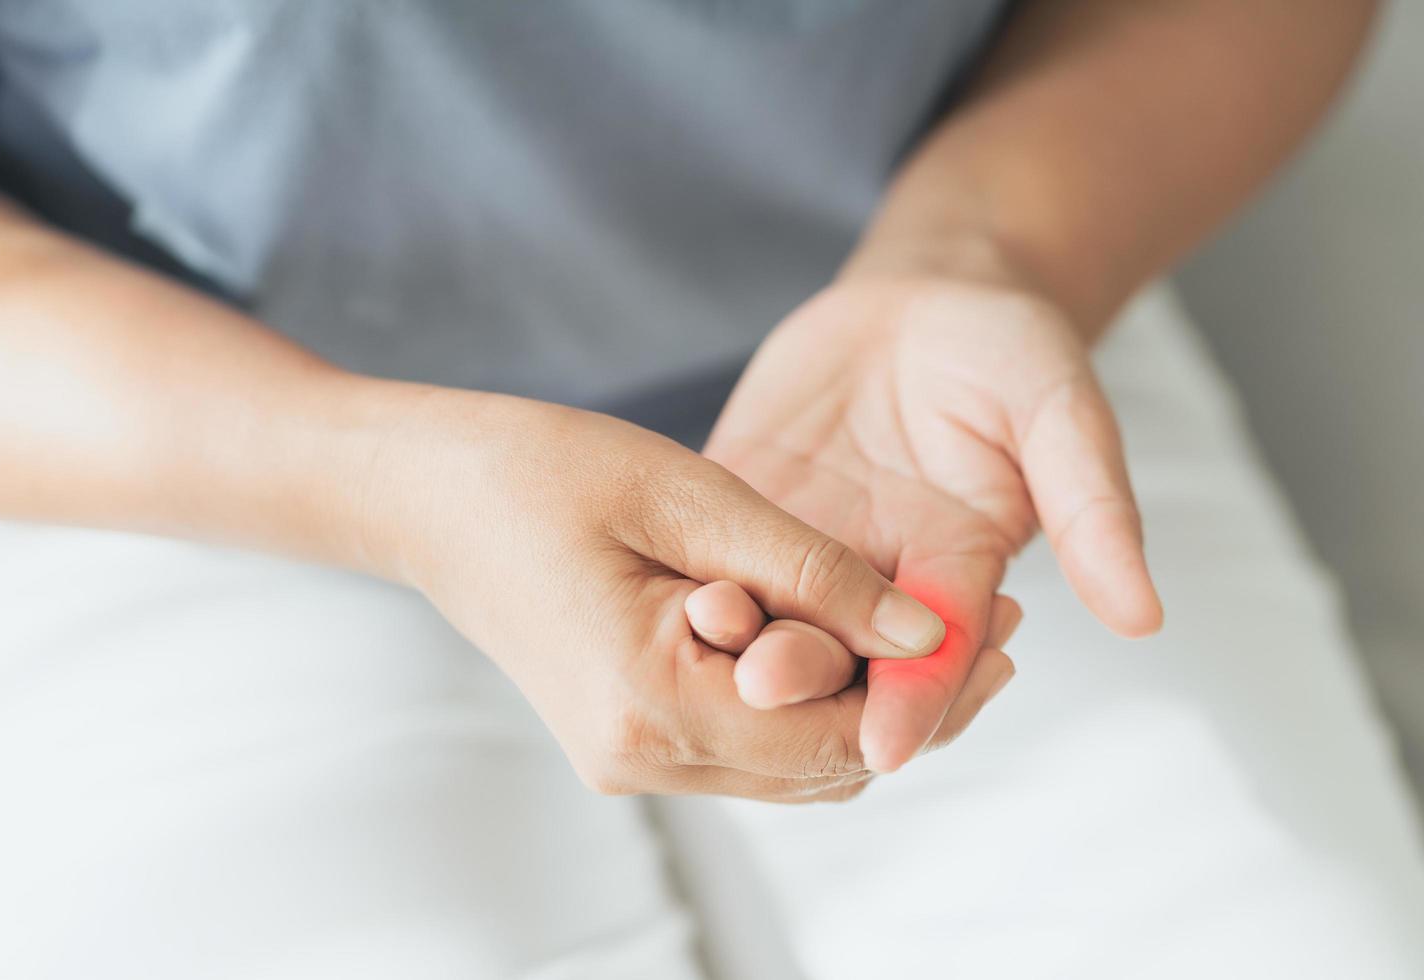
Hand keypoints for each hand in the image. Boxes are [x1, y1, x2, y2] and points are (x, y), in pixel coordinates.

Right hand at [364, 389, 954, 800]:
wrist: (424, 494)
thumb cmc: (537, 470)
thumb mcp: (688, 495)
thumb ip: (811, 569)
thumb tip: (926, 630)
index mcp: (650, 704)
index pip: (834, 737)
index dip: (926, 688)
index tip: (999, 619)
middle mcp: (640, 759)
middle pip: (823, 768)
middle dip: (911, 700)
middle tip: (996, 620)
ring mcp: (630, 759)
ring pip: (792, 765)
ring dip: (866, 699)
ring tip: (939, 621)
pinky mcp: (628, 736)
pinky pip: (749, 742)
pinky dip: (809, 697)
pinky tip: (850, 632)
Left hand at [706, 268, 1161, 770]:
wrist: (919, 299)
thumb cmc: (1004, 349)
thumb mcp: (1059, 408)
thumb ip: (1093, 506)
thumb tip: (1146, 618)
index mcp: (957, 571)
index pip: (939, 655)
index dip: (917, 702)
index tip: (886, 749)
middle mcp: (876, 577)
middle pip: (843, 655)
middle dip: (810, 677)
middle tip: (765, 685)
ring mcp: (802, 544)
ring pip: (769, 615)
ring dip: (740, 635)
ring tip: (707, 639)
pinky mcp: (741, 504)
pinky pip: (712, 552)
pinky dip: (691, 572)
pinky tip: (664, 580)